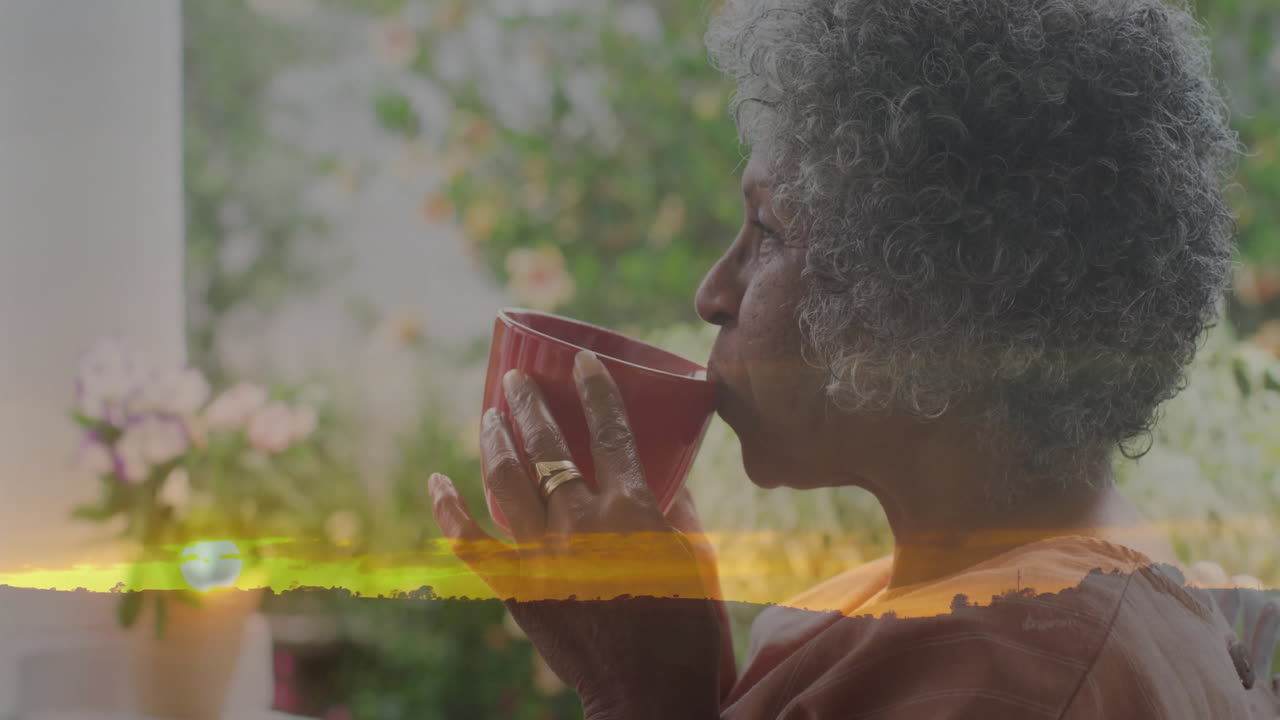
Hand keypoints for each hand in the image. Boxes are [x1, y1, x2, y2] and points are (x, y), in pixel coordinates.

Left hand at [429, 350, 721, 718]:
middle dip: (529, 405)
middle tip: (517, 380)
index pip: (610, 432)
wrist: (652, 695)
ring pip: (504, 481)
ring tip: (489, 414)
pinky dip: (449, 510)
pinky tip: (437, 480)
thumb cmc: (689, 629)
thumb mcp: (696, 559)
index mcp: (632, 511)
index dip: (596, 390)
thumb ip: (674, 509)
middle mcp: (581, 524)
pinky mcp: (517, 592)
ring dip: (493, 440)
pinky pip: (471, 546)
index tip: (584, 362)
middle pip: (546, 448)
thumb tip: (662, 476)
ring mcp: (542, 558)